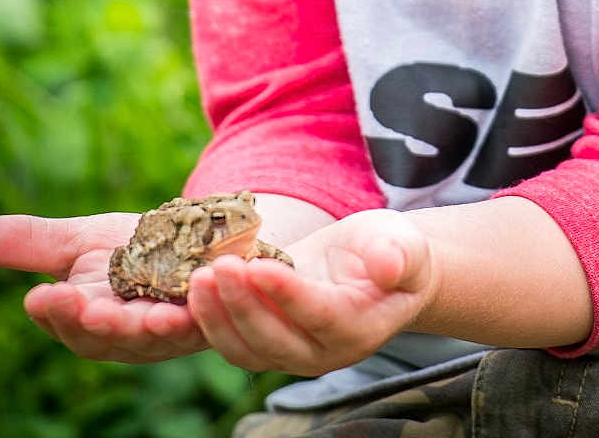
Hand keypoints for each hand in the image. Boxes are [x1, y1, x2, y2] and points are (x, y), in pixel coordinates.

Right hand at [0, 213, 207, 362]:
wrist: (200, 240)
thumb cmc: (136, 247)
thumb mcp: (84, 240)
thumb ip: (33, 244)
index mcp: (89, 317)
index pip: (65, 321)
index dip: (55, 313)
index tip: (39, 296)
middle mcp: (125, 332)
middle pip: (106, 336)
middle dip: (95, 323)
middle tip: (84, 307)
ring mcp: (167, 331)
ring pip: (154, 335)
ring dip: (149, 326)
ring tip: (149, 314)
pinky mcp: (207, 318)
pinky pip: (204, 320)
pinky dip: (200, 308)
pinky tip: (198, 289)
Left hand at [187, 208, 431, 375]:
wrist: (377, 269)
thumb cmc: (393, 252)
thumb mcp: (406, 245)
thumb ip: (400, 256)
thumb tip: (390, 266)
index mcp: (360, 328)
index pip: (318, 315)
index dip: (286, 294)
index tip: (256, 266)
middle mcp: (323, 352)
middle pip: (274, 340)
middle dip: (242, 305)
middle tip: (217, 266)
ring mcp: (291, 352)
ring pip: (246, 349)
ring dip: (217, 317)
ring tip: (198, 278)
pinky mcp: (266, 342)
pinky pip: (231, 341)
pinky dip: (208, 320)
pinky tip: (193, 288)